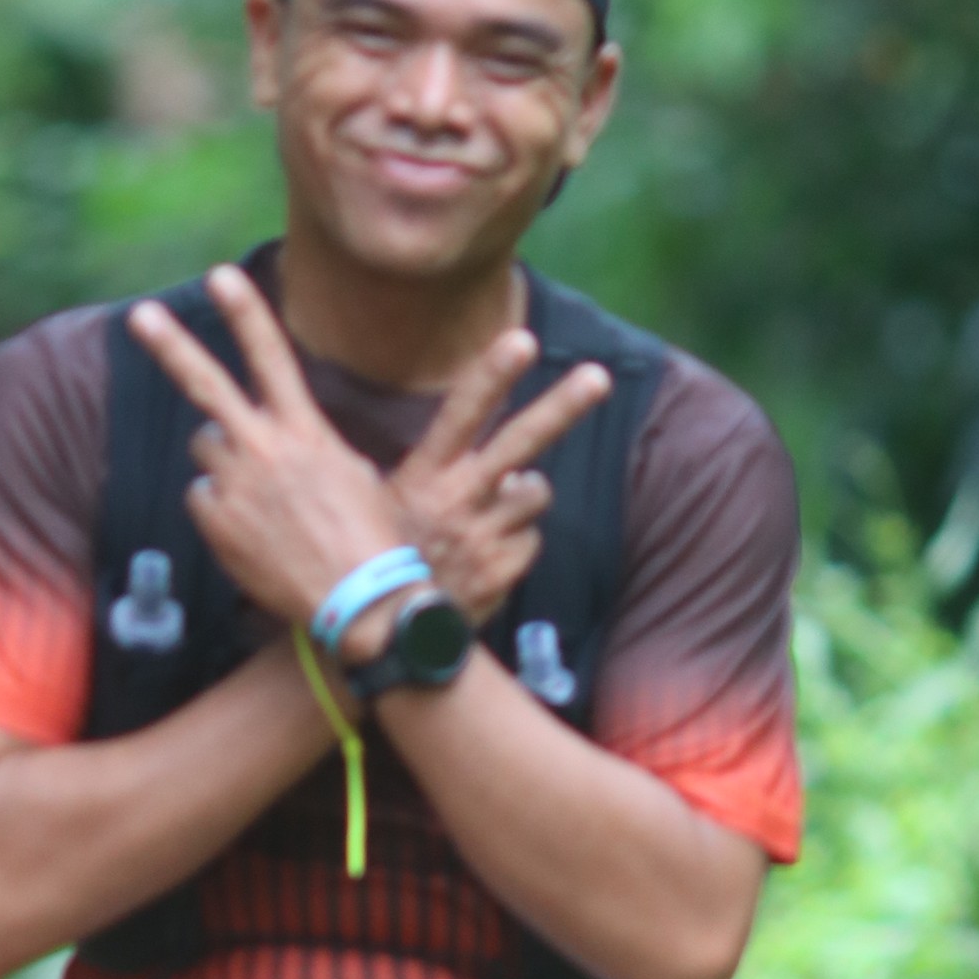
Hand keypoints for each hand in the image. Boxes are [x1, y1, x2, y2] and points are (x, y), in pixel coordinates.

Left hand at [127, 264, 406, 625]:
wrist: (359, 601)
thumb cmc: (371, 538)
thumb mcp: (353, 474)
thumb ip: (307, 447)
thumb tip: (278, 443)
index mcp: (305, 432)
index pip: (271, 357)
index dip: (245, 313)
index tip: (221, 276)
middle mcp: (264, 451)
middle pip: (207, 387)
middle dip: (171, 346)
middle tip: (140, 317)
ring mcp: (235, 488)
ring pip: (206, 448)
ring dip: (222, 458)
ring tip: (260, 492)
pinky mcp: (216, 525)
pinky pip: (203, 498)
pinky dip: (220, 507)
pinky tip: (252, 531)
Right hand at [388, 331, 611, 626]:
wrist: (379, 637)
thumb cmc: (379, 558)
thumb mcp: (383, 503)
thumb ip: (434, 469)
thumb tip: (486, 447)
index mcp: (422, 476)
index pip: (460, 415)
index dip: (492, 375)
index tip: (521, 341)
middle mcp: (455, 501)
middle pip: (519, 442)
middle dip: (562, 406)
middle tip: (598, 376)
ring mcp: (482, 538)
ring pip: (535, 492)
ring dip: (522, 497)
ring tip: (489, 515)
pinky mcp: (502, 572)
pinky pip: (531, 541)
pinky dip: (515, 544)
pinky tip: (485, 559)